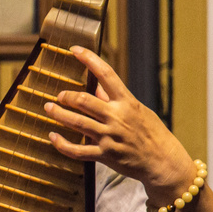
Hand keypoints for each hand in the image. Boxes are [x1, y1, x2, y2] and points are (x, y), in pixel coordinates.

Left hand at [44, 47, 195, 202]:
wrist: (163, 161)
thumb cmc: (151, 133)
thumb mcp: (138, 110)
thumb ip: (115, 99)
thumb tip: (97, 85)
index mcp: (127, 102)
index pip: (106, 74)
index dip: (89, 59)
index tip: (75, 50)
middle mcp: (117, 117)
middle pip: (84, 101)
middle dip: (66, 96)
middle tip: (59, 95)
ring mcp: (109, 137)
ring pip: (77, 122)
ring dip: (59, 114)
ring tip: (48, 108)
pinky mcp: (104, 155)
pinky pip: (77, 150)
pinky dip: (61, 144)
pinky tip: (53, 136)